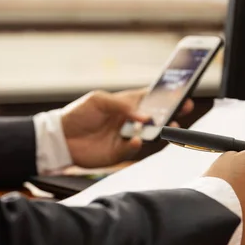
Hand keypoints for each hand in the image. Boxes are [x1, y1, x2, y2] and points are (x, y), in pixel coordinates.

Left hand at [61, 88, 193, 167]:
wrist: (60, 137)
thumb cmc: (79, 114)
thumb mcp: (99, 100)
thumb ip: (121, 105)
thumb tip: (143, 115)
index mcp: (125, 105)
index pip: (150, 99)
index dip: (165, 96)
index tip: (180, 93)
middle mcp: (128, 121)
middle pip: (155, 117)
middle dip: (171, 113)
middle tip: (184, 108)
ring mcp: (125, 137)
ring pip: (149, 134)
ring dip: (160, 130)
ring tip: (168, 125)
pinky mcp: (118, 152)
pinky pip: (133, 149)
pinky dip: (136, 145)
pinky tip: (137, 139)